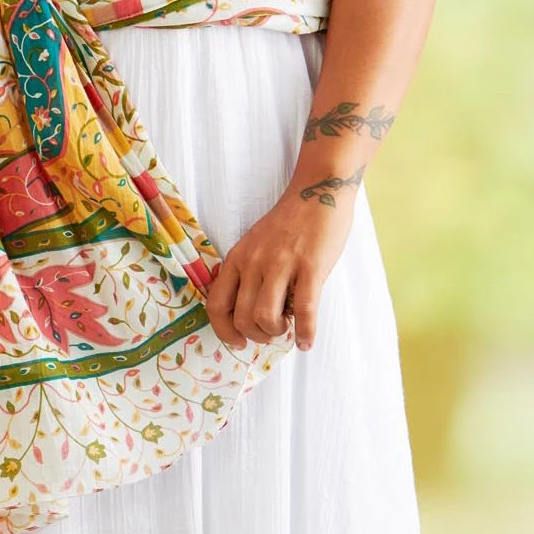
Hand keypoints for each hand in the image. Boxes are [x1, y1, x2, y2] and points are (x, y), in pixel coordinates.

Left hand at [204, 189, 355, 351]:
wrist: (318, 192)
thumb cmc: (288, 224)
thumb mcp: (254, 245)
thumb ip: (247, 274)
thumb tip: (249, 315)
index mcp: (237, 258)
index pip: (216, 304)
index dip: (223, 330)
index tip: (237, 341)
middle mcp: (253, 262)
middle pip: (241, 317)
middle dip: (255, 335)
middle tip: (269, 333)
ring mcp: (281, 264)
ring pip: (265, 317)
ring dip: (275, 332)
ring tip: (287, 329)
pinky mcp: (310, 267)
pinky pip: (304, 310)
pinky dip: (305, 333)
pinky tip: (307, 341)